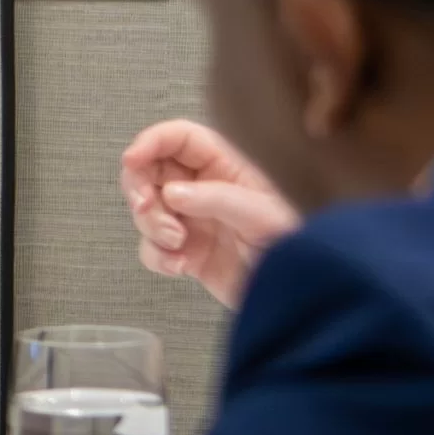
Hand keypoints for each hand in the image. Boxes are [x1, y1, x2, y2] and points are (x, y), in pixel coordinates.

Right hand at [118, 119, 298, 309]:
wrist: (302, 296)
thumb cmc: (297, 244)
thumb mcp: (262, 214)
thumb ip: (217, 199)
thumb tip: (172, 193)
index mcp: (226, 164)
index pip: (178, 138)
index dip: (151, 142)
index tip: (131, 160)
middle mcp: (205, 188)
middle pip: (151, 172)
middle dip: (141, 190)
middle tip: (148, 209)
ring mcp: (194, 221)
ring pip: (147, 211)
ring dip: (152, 228)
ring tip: (179, 244)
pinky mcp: (188, 253)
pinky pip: (153, 247)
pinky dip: (158, 257)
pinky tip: (181, 267)